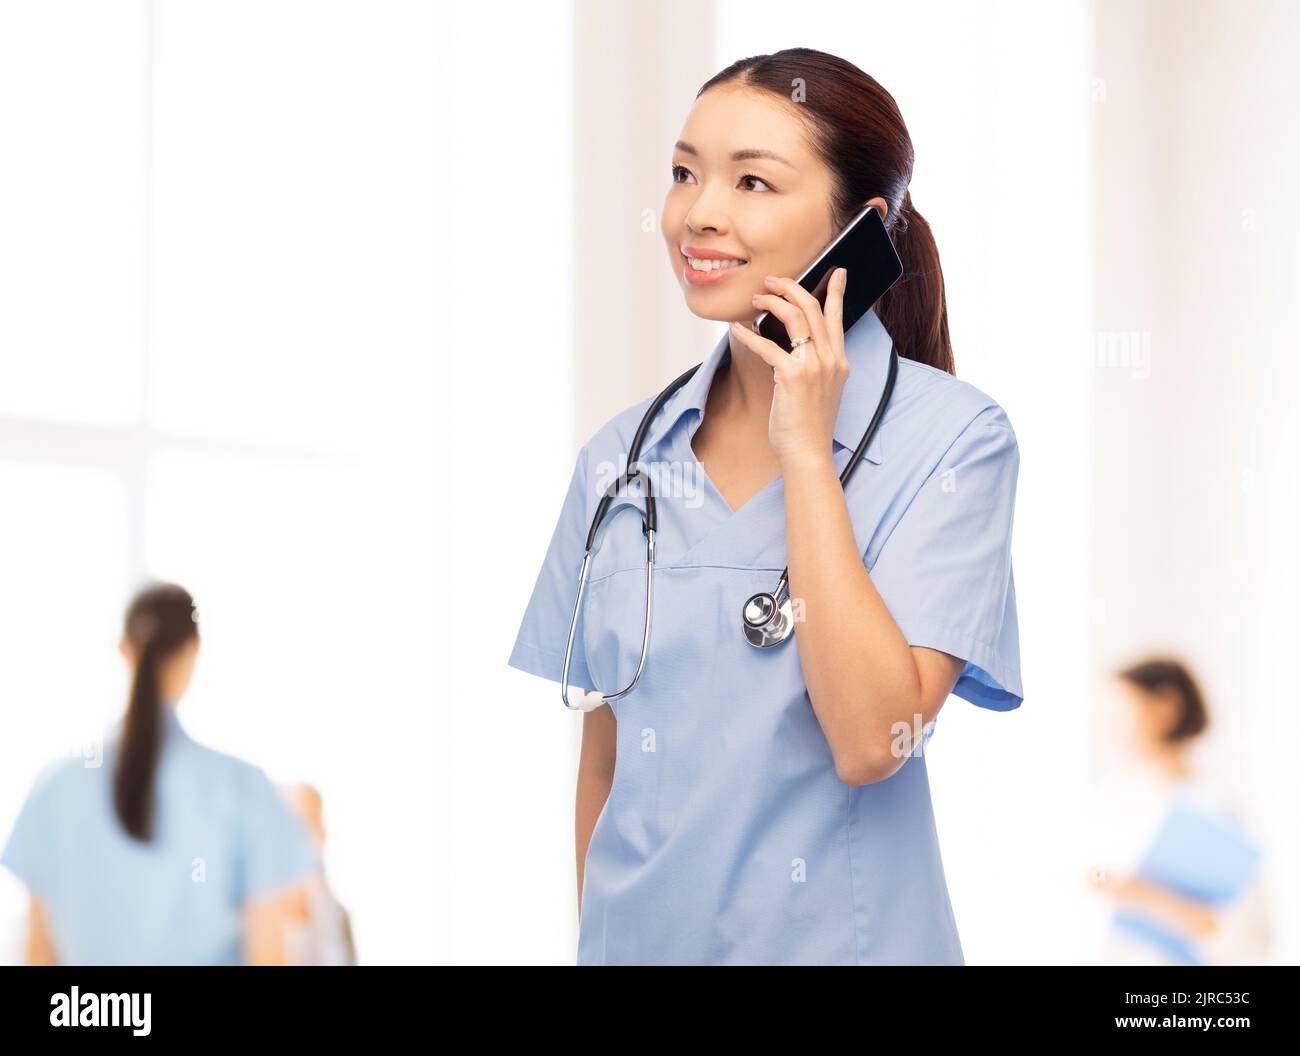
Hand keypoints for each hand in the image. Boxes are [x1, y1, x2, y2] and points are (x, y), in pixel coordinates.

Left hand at [729, 268, 848, 464]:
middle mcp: (831, 359)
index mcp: (839, 361)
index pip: (838, 317)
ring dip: (772, 302)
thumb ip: (814, 366)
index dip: (837, 291)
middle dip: (790, 287)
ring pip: (794, 317)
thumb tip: (793, 349)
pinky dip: (749, 334)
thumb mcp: (821, 391)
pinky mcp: (793, 376)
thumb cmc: (809, 426)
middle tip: (771, 281)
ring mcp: (814, 366)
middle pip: (812, 308)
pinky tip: (736, 329)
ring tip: (756, 298)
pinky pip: (768, 345)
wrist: (808, 452)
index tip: (837, 272)